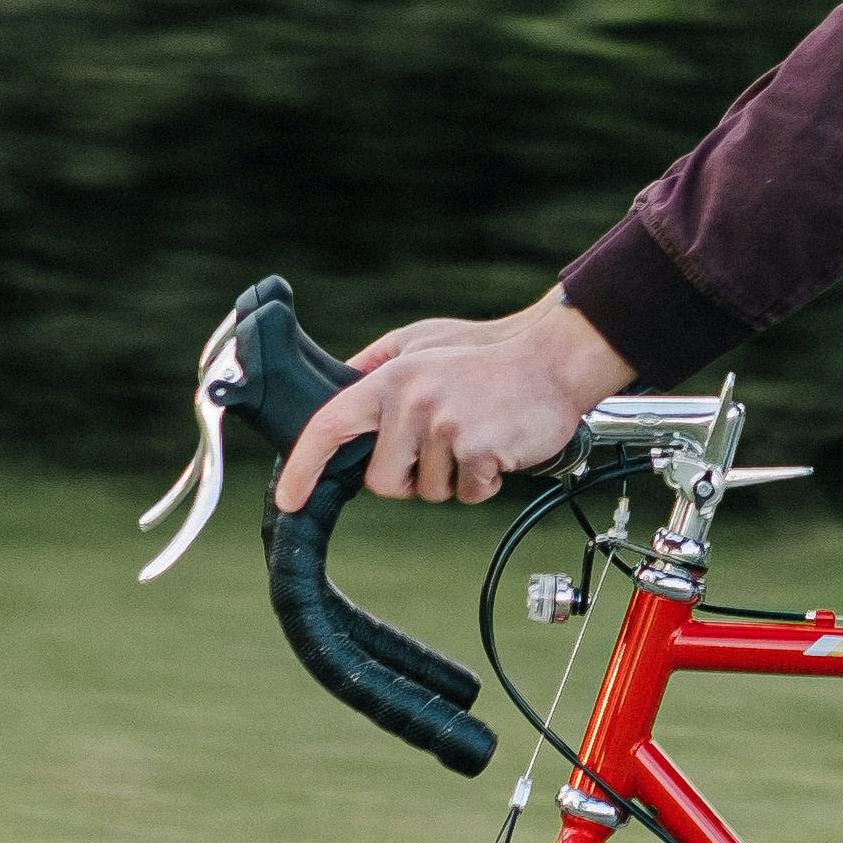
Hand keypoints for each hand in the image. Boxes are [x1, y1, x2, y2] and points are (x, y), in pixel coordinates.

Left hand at [287, 297, 633, 510]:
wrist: (553, 361)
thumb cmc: (488, 357)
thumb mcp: (421, 343)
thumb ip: (376, 368)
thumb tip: (339, 393)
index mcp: (391, 378)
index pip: (329, 426)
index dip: (302, 467)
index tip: (288, 500)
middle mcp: (412, 401)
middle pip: (382, 481)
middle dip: (410, 479)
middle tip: (442, 449)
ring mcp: (445, 427)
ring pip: (429, 492)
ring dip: (454, 478)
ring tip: (476, 439)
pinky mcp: (478, 450)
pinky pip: (468, 494)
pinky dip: (484, 483)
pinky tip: (497, 450)